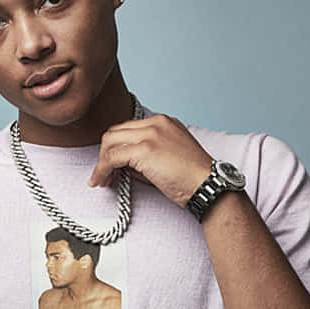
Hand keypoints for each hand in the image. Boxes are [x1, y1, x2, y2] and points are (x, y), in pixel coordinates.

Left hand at [88, 114, 213, 207]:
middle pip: (114, 133)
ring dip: (101, 162)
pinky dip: (102, 169)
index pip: (126, 129)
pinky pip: (112, 157)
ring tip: (101, 180)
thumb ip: (143, 155)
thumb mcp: (167, 158)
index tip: (110, 165)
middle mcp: (156, 123)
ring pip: (110, 143)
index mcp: (163, 122)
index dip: (115, 148)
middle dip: (104, 154)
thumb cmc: (192, 178)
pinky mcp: (145, 149)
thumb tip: (120, 165)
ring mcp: (150, 134)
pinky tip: (101, 181)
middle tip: (103, 174)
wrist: (209, 186)